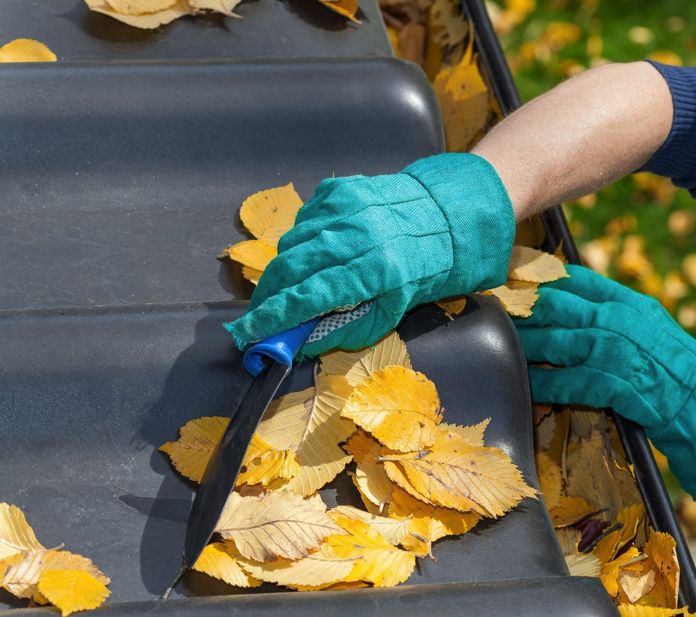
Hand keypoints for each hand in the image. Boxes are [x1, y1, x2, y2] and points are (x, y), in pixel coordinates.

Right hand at [225, 154, 513, 357]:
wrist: (443, 216)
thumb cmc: (421, 271)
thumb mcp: (391, 313)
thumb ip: (344, 330)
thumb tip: (300, 344)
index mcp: (372, 270)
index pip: (307, 298)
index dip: (272, 318)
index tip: (248, 333)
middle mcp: (355, 235)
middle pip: (289, 268)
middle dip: (267, 297)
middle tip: (260, 314)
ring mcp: (344, 207)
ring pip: (291, 244)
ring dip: (286, 270)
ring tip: (297, 284)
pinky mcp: (338, 189)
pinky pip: (304, 220)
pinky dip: (303, 240)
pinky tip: (320, 251)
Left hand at [514, 265, 695, 498]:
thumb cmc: (672, 362)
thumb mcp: (646, 322)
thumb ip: (611, 309)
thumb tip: (571, 300)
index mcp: (627, 301)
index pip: (575, 280)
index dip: (540, 277)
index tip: (513, 275)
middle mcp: (619, 322)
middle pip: (556, 307)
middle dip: (523, 308)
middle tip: (498, 308)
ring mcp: (615, 353)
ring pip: (555, 343)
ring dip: (524, 344)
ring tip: (502, 343)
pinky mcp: (614, 386)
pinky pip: (567, 383)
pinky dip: (544, 384)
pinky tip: (526, 382)